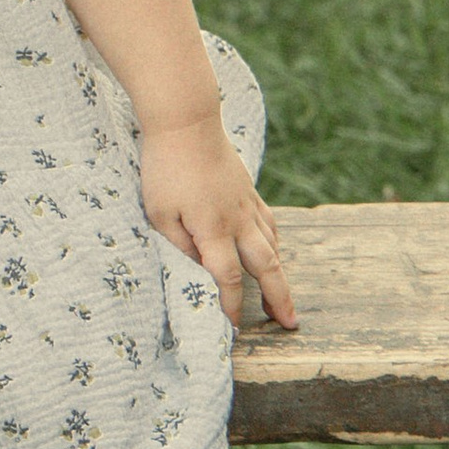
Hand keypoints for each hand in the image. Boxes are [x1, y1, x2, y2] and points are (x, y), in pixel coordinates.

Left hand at [141, 109, 295, 331]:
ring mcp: (246, 203)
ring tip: (282, 297)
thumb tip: (197, 271)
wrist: (187, 122)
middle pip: (266, 266)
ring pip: (272, 245)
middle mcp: (237, 221)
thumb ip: (177, 245)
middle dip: (279, 298)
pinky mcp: (247, 188)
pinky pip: (268, 222)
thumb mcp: (158, 212)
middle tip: (290, 323)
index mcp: (213, 230)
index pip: (228, 278)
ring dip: (279, 273)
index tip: (233, 326)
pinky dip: (274, 241)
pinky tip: (274, 249)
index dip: (232, 305)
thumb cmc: (165, 168)